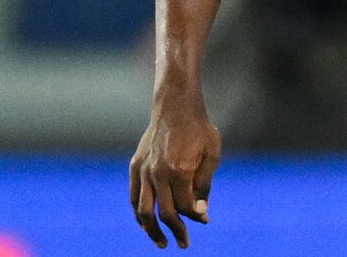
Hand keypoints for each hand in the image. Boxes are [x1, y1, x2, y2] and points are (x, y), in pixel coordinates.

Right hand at [130, 94, 221, 248]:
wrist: (175, 104)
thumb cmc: (199, 128)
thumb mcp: (212, 153)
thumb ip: (205, 184)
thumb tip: (200, 211)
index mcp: (179, 170)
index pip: (185, 207)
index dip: (196, 216)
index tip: (204, 219)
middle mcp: (158, 173)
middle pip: (164, 214)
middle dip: (175, 232)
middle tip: (184, 244)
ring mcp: (144, 170)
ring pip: (143, 211)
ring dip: (152, 231)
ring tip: (161, 242)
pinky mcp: (136, 165)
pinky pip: (134, 196)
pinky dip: (138, 214)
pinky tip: (145, 224)